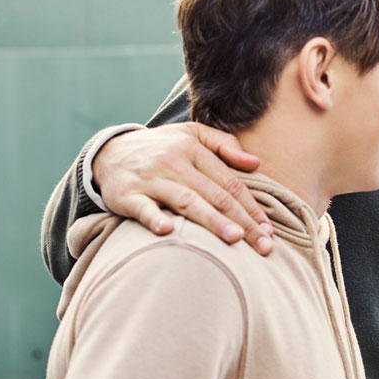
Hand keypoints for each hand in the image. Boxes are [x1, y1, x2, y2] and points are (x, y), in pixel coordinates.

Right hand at [92, 122, 272, 254]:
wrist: (109, 153)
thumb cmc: (159, 148)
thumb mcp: (190, 134)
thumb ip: (223, 145)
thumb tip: (255, 162)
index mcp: (192, 149)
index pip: (229, 182)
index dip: (251, 206)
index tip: (270, 230)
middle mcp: (174, 162)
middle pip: (215, 195)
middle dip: (243, 221)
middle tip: (263, 245)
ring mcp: (150, 179)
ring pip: (187, 202)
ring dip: (212, 221)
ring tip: (234, 239)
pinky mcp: (127, 195)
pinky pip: (143, 208)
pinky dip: (154, 219)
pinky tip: (169, 230)